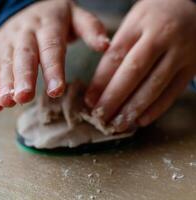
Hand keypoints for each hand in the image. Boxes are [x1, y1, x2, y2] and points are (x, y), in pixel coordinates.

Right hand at [0, 0, 109, 111]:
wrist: (22, 6)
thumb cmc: (55, 18)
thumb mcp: (75, 14)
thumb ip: (90, 28)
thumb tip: (105, 45)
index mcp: (47, 25)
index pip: (51, 48)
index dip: (53, 69)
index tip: (56, 91)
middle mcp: (25, 33)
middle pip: (24, 56)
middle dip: (23, 78)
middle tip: (23, 98)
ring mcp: (8, 42)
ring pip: (5, 64)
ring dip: (5, 84)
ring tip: (6, 103)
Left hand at [85, 0, 195, 131]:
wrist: (193, 9)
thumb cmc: (154, 18)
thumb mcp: (133, 23)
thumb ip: (118, 49)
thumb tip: (100, 86)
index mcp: (139, 23)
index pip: (115, 56)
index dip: (100, 81)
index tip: (89, 100)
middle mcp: (161, 36)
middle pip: (134, 72)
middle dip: (114, 98)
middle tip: (100, 116)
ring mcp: (180, 52)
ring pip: (154, 85)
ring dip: (133, 109)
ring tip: (117, 124)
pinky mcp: (192, 67)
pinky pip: (173, 92)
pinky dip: (156, 109)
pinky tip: (140, 120)